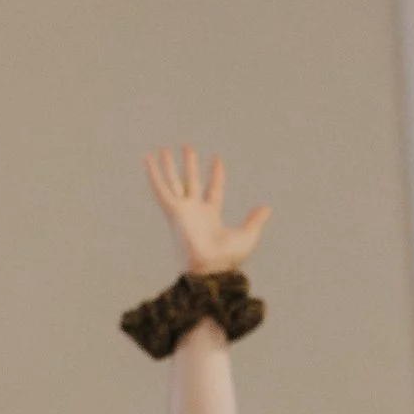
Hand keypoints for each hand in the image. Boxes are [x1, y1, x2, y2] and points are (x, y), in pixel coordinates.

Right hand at [142, 146, 268, 276]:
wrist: (210, 266)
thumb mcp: (247, 235)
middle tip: (186, 147)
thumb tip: (266, 208)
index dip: (216, 174)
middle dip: (189, 165)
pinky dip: (153, 175)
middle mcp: (194, 211)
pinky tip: (148, 160)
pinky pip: (161, 189)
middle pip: (190, 182)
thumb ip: (255, 220)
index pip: (213, 189)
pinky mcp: (173, 211)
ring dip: (168, 166)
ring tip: (164, 148)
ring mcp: (182, 210)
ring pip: (174, 182)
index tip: (216, 158)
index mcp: (210, 216)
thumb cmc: (227, 257)